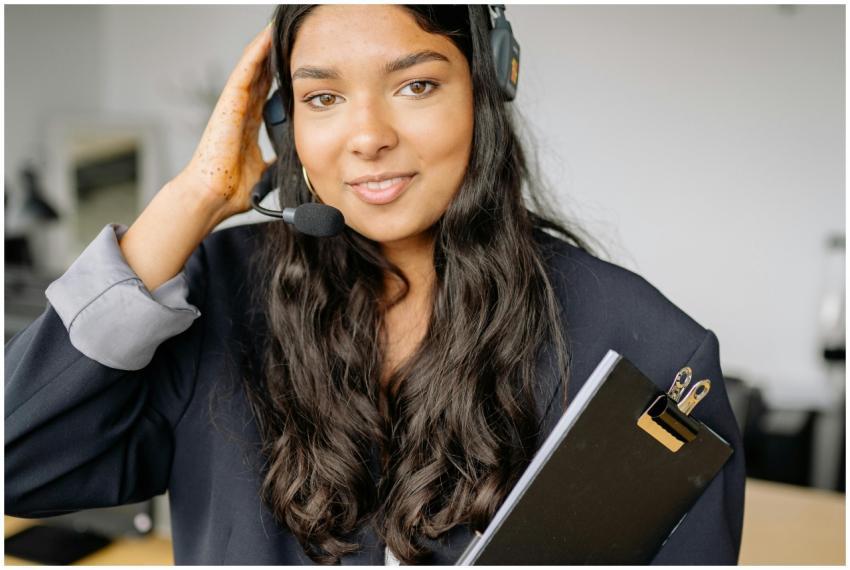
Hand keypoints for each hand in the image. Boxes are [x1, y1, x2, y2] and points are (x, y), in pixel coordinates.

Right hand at [178, 24, 274, 224]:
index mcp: (246, 124)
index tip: (294, 60)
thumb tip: (291, 163)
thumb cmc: (231, 188)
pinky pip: (243, 72)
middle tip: (290, 34)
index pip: (264, 91)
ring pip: (251, 67)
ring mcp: (233, 106)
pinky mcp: (228, 104)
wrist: (213, 197)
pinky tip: (267, 36)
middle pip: (259, 73)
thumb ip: (275, 163)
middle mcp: (239, 110)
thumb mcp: (264, 172)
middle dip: (273, 53)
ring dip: (265, 45)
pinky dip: (255, 54)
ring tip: (279, 26)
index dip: (277, 73)